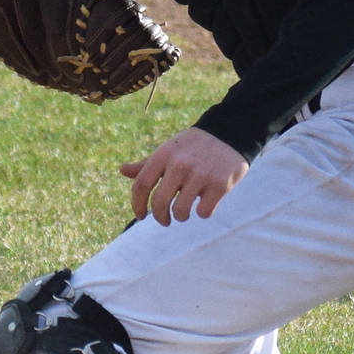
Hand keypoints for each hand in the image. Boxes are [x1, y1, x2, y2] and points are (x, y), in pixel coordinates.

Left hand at [120, 127, 248, 225]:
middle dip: (160, 217)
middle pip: (159, 202)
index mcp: (164, 155)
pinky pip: (204, 212)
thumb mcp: (169, 150)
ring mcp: (200, 175)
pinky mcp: (220, 184)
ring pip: (181, 211)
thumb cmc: (193, 147)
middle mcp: (180, 164)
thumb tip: (122, 170)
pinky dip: (203, 213)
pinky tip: (205, 205)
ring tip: (184, 212)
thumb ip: (147, 164)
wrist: (230, 133)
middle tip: (164, 220)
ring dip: (181, 216)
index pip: (141, 185)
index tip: (140, 215)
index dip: (137, 204)